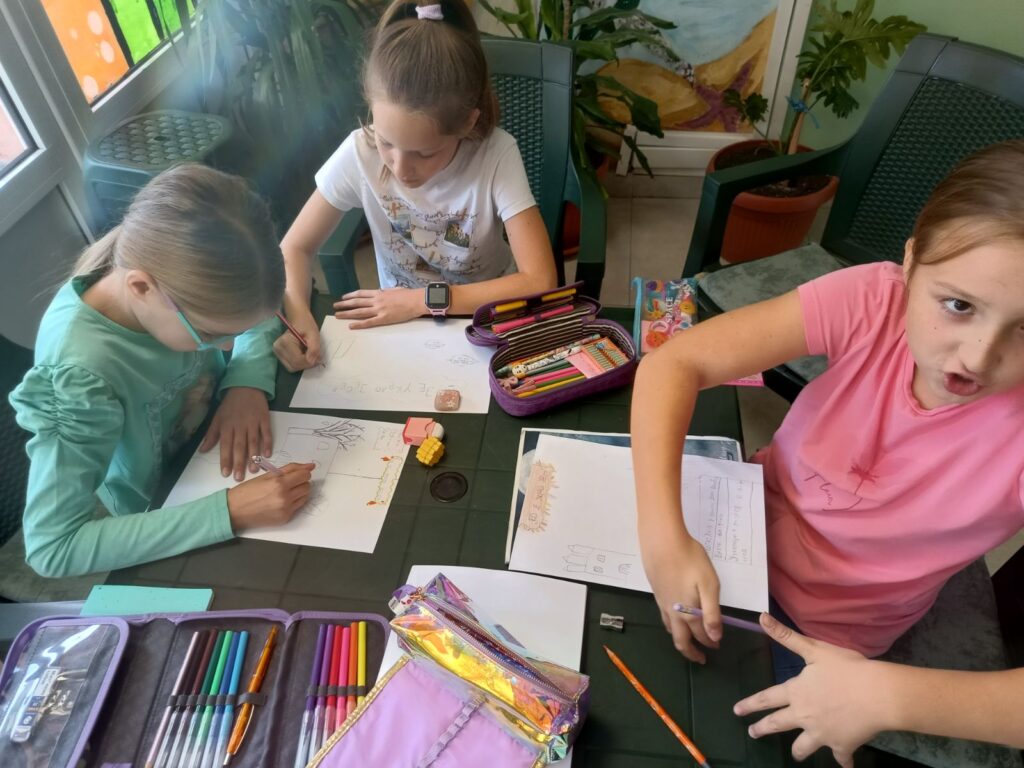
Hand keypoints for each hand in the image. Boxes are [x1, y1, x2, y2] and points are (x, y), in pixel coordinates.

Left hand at [199, 388, 271, 480]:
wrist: (246, 386)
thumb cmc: (230, 405)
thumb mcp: (217, 418)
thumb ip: (211, 435)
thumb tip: (202, 451)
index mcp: (226, 426)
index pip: (225, 445)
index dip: (225, 459)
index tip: (225, 473)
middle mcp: (239, 425)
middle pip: (239, 446)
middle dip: (239, 462)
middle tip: (239, 477)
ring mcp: (253, 422)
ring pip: (253, 441)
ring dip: (253, 456)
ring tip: (254, 470)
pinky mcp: (264, 419)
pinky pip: (266, 433)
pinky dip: (267, 443)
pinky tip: (267, 454)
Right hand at [226, 462, 315, 529]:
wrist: (234, 511)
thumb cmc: (247, 491)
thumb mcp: (266, 475)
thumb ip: (289, 469)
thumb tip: (310, 466)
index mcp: (279, 483)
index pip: (304, 475)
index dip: (303, 472)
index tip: (299, 473)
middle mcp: (284, 497)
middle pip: (307, 486)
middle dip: (301, 482)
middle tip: (289, 482)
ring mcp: (286, 509)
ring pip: (305, 496)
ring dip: (299, 492)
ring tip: (286, 491)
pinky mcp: (285, 518)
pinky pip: (298, 506)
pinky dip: (294, 502)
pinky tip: (282, 500)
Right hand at [273, 308, 322, 371]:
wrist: (299, 320)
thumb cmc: (306, 325)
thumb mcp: (314, 335)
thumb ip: (314, 349)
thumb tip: (312, 362)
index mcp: (285, 342)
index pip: (297, 360)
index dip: (310, 362)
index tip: (319, 358)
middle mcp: (278, 349)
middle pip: (294, 366)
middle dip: (307, 364)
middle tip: (315, 357)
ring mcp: (277, 353)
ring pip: (292, 368)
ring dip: (303, 365)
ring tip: (309, 354)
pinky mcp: (280, 356)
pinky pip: (291, 365)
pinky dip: (300, 363)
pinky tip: (304, 355)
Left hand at [333, 287, 423, 328]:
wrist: (416, 300)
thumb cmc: (408, 295)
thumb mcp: (394, 290)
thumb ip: (385, 292)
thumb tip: (380, 293)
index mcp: (379, 293)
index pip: (361, 294)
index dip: (350, 295)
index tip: (343, 297)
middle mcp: (376, 300)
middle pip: (356, 302)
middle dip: (344, 304)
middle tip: (335, 306)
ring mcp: (379, 310)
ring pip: (359, 312)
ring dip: (347, 314)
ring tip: (337, 315)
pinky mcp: (384, 319)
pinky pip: (369, 322)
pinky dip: (359, 324)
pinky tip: (351, 326)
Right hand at [640, 528, 721, 662]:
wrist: (661, 542)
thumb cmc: (690, 560)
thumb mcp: (709, 585)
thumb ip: (712, 613)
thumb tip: (714, 637)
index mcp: (687, 612)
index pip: (700, 635)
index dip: (709, 643)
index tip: (717, 647)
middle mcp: (672, 612)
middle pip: (680, 639)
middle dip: (691, 651)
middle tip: (700, 658)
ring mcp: (662, 603)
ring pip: (669, 629)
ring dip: (680, 639)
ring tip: (688, 640)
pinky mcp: (656, 592)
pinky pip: (664, 617)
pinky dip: (672, 625)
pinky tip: (675, 616)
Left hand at [733, 614, 886, 766]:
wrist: (877, 694)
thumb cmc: (846, 668)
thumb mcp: (814, 648)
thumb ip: (786, 636)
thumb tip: (761, 617)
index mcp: (796, 692)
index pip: (767, 698)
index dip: (750, 704)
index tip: (737, 711)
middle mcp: (803, 715)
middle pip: (777, 725)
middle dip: (762, 729)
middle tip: (752, 733)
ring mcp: (821, 734)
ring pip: (803, 747)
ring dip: (799, 750)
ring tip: (796, 754)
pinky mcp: (842, 745)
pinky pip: (841, 757)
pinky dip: (844, 761)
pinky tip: (846, 764)